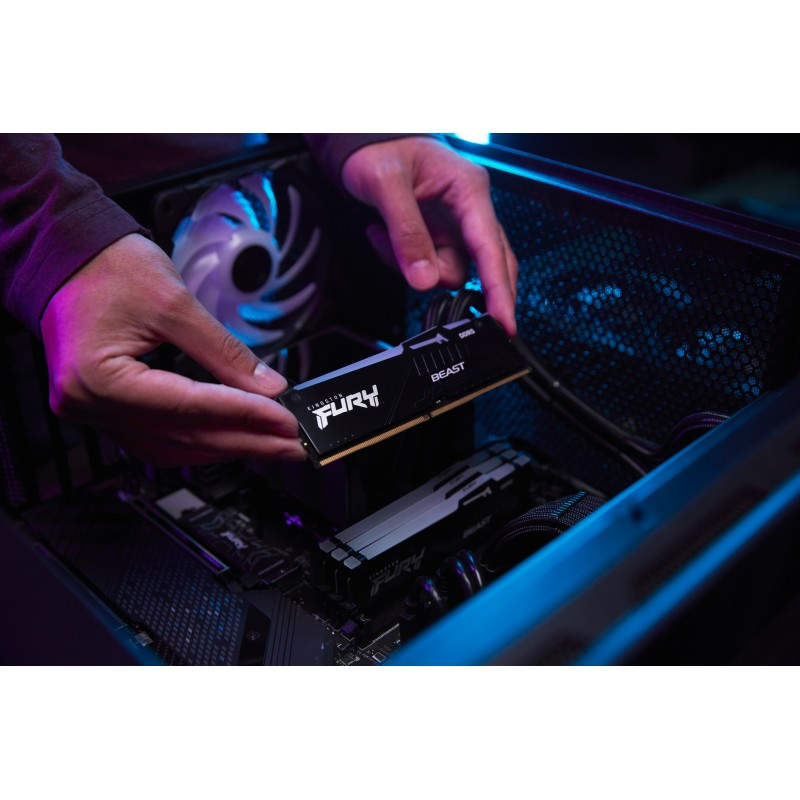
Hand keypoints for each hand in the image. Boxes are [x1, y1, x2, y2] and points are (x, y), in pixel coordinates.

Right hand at [41, 233, 305, 465]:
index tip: (286, 423)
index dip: (246, 417)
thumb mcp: (174, 303)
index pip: (190, 408)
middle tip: (292, 446)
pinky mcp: (103, 408)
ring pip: (171, 445)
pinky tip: (229, 440)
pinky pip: (155, 437)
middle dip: (246, 442)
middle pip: (183, 435)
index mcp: (101, 378)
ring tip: (270, 446)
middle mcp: (90, 404)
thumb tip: (268, 387)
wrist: (64, 254)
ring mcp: (93, 411)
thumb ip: (224, 351)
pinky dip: (197, 439)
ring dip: (225, 447)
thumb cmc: (105, 267)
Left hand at [341, 136, 517, 335]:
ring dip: (412, 266)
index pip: (491, 247)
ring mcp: (453, 226)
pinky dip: (402, 261)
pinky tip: (384, 236)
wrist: (363, 141)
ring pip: (447, 271)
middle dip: (459, 284)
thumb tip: (423, 278)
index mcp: (469, 189)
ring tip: (384, 236)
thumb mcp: (385, 184)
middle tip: (452, 311)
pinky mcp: (437, 237)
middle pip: (485, 265)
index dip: (499, 288)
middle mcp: (468, 210)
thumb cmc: (380, 148)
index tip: (504, 321)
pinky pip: (427, 267)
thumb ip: (406, 232)